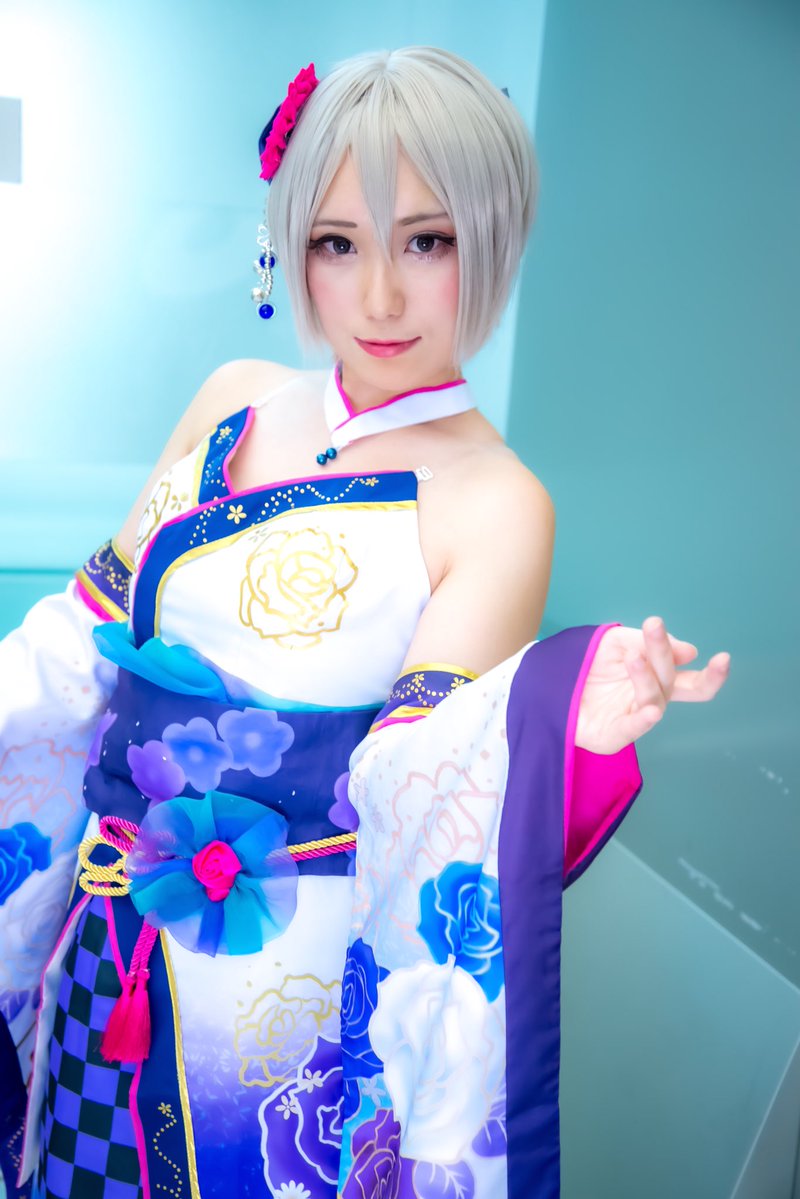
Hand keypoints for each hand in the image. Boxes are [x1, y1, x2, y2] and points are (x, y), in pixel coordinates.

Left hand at [575, 617, 729, 753]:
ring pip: (652, 700)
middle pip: (670, 684)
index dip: (712, 675)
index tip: (723, 657)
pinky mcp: (613, 735)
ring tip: (633, 657)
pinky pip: (632, 729)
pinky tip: (651, 710)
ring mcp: (632, 718)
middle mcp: (648, 700)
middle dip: (665, 657)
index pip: (690, 680)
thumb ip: (646, 642)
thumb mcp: (615, 641)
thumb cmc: (586, 663)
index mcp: (655, 679)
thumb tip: (690, 652)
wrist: (546, 683)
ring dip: (645, 678)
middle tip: (655, 630)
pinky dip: (643, 721)